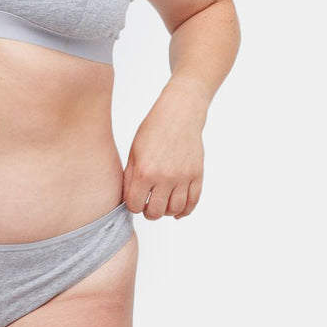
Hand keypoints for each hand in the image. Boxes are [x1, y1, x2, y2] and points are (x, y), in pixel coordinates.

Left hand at [122, 89, 204, 219]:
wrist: (179, 114)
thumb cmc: (153, 129)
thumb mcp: (134, 152)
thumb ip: (130, 177)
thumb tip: (129, 199)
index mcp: (144, 171)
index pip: (135, 204)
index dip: (133, 205)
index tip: (134, 201)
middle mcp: (165, 177)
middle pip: (155, 212)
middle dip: (148, 212)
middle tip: (147, 206)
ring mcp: (183, 177)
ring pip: (174, 210)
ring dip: (166, 212)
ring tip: (162, 205)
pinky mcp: (197, 175)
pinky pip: (192, 202)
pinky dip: (184, 210)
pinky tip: (178, 210)